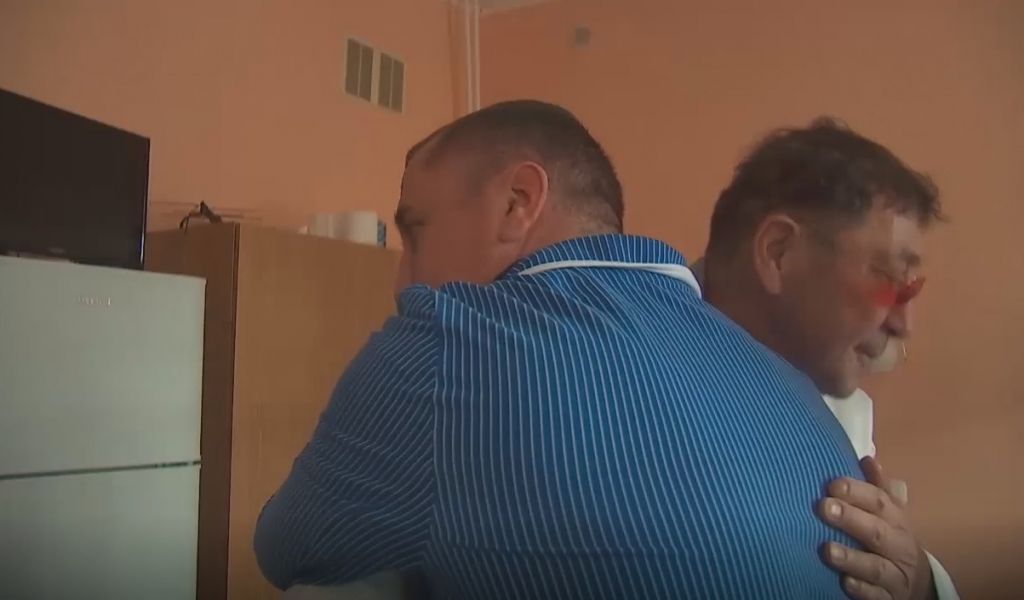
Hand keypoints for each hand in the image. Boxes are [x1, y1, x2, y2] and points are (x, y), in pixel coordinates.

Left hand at [818, 457, 935, 599]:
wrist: (917, 583)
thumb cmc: (893, 539)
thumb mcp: (890, 513)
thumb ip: (876, 487)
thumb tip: (866, 457)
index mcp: (896, 520)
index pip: (880, 502)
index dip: (857, 492)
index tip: (832, 484)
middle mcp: (898, 546)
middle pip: (877, 532)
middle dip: (851, 519)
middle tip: (824, 507)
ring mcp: (894, 575)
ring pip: (875, 566)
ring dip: (851, 558)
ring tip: (827, 550)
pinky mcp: (888, 598)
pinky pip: (876, 595)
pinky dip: (861, 589)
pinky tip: (844, 582)